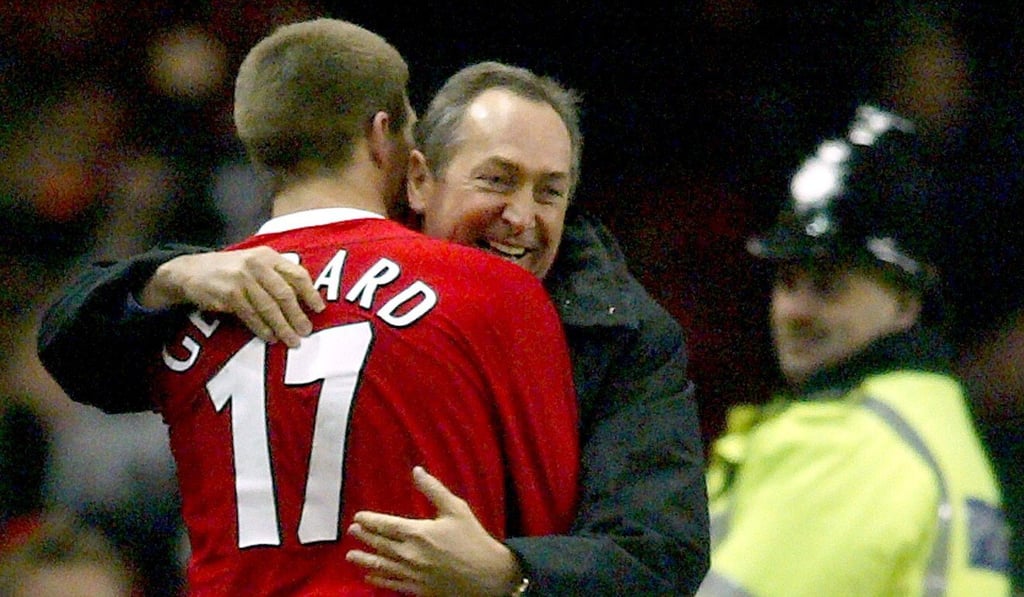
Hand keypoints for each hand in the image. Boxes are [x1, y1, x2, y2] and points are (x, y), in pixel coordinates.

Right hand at [139, 247, 324, 346]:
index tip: (319, 310)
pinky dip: (262, 328)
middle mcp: (257, 264)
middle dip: (297, 315)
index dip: (310, 293)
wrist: (191, 271)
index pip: (297, 274)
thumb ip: (277, 275)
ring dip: (282, 326)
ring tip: (292, 340)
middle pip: (284, 293)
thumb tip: (305, 299)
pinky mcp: (229, 294)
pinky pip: (251, 315)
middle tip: (306, 331)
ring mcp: (242, 278)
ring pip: (268, 307)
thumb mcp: (255, 263)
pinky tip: (270, 337)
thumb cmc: (230, 270)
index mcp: (268, 256)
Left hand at [346, 467, 522, 596]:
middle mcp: (410, 554)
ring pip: (381, 566)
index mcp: (418, 533)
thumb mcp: (456, 508)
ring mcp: (413, 574)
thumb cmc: (473, 539)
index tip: (358, 517)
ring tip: (351, 556)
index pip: (385, 525)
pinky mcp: (418, 589)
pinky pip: (393, 584)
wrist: (488, 574)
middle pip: (380, 544)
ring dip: (365, 560)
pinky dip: (379, 580)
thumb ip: (433, 489)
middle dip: (364, 537)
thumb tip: (417, 471)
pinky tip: (369, 578)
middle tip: (352, 531)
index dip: (369, 521)